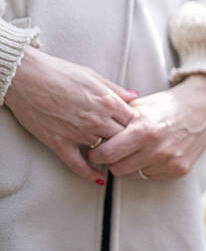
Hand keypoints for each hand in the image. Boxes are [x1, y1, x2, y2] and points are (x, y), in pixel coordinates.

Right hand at [5, 48, 137, 182]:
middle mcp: (96, 120)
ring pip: (104, 151)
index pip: (133, 120)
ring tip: (113, 155)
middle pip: (122, 138)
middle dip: (125, 140)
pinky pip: (77, 165)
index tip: (134, 127)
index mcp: (107, 101)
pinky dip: (88, 173)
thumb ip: (116, 89)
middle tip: (126, 143)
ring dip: (109, 153)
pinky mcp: (59, 143)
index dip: (135, 124)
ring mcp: (78, 133)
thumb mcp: (93, 76)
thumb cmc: (59, 73)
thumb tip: (134, 96)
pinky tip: (97, 177)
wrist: (26, 78)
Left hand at [87, 74, 205, 179]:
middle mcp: (157, 149)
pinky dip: (148, 167)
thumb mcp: (140, 107)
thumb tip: (90, 132)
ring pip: (133, 175)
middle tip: (116, 150)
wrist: (202, 107)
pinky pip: (151, 176)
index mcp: (144, 130)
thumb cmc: (166, 105)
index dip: (97, 153)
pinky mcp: (179, 170)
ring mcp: (170, 161)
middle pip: (117, 169)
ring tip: (136, 150)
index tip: (97, 149)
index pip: (105, 155)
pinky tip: (154, 153)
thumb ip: (116, 121)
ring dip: (130, 165)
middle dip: (112, 161)